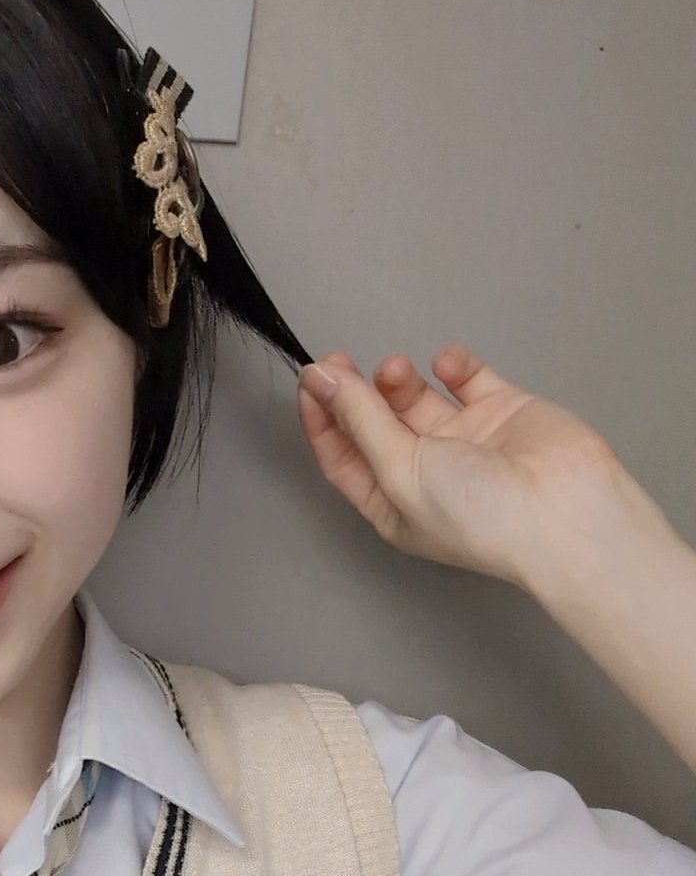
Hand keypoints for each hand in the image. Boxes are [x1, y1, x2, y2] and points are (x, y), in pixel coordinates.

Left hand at [296, 345, 629, 590]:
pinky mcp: (501, 412)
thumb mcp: (400, 469)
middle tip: (341, 361)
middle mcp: (424, 473)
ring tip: (397, 370)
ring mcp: (463, 441)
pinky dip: (455, 365)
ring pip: (416, 398)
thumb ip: (359, 420)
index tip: (310, 379)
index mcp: (391, 502)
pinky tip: (449, 364)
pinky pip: (468, 379)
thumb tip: (320, 380)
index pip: (342, 456)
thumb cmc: (479, 514)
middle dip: (354, 392)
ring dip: (398, 379)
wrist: (565, 512)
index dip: (321, 418)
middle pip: (373, 423)